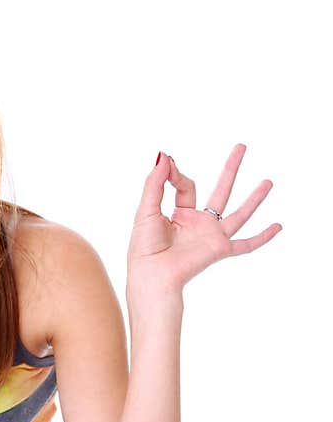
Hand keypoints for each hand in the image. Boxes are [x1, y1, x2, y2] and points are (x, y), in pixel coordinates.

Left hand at [126, 144, 281, 297]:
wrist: (152, 273)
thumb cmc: (144, 246)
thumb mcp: (147, 209)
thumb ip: (155, 182)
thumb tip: (164, 155)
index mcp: (180, 215)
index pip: (187, 186)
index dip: (177, 175)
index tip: (170, 167)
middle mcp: (198, 224)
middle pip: (220, 191)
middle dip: (230, 169)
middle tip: (241, 147)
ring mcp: (211, 236)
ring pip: (239, 214)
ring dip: (254, 198)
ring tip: (268, 182)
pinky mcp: (219, 249)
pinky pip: (246, 244)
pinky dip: (262, 237)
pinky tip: (278, 227)